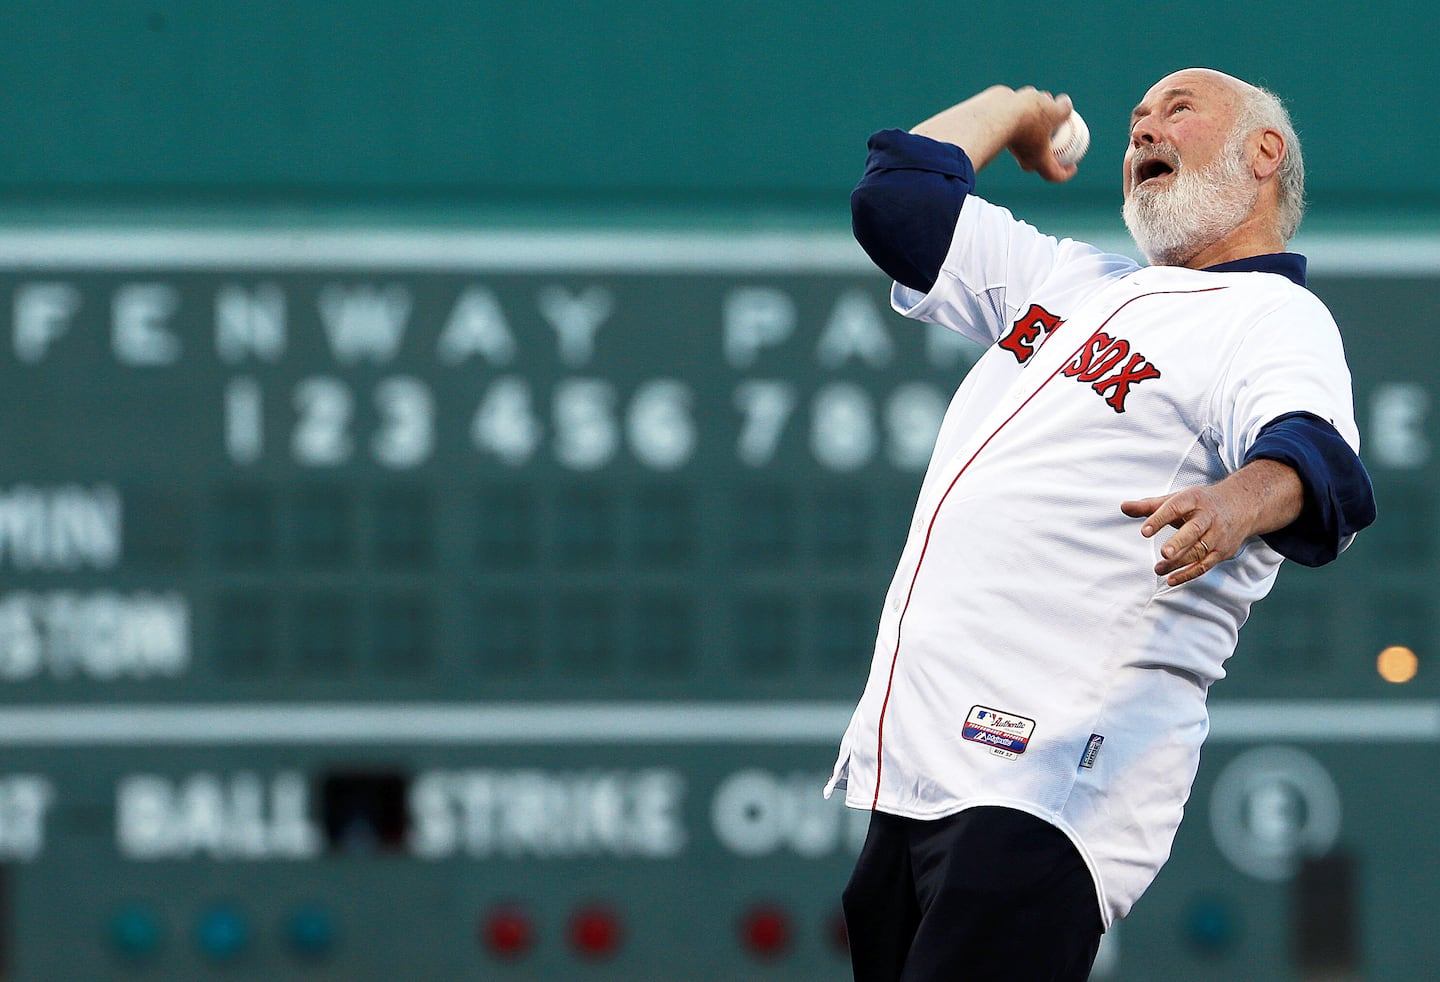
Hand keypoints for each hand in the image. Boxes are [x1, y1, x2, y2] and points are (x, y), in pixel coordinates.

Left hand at [910, 85, 1077, 181]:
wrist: (990, 120)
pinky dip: (992, 122)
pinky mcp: (987, 99)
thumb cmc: (1020, 141)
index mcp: (1048, 106)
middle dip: (1038, 115)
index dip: (1062, 116)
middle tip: (1032, 133)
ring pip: (1015, 104)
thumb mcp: (1039, 161)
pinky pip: (993, 110)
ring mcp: (1008, 95)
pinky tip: (986, 135)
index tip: (1059, 125)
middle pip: (1039, 102)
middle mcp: (1030, 96)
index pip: (1063, 106)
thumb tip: (1069, 177)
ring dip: (1014, 117)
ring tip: (1007, 135)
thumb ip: (1054, 173)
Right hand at [1005, 88, 1078, 182]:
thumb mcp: (1055, 112)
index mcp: (1038, 159)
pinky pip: (1019, 117)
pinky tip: (1031, 93)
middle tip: (1061, 128)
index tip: (1073, 166)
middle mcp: (1023, 153)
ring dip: (1042, 115)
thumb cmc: (1027, 119)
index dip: (1065, 173)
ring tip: (1048, 97)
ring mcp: (1011, 140)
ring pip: (1030, 130)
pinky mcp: (1002, 125)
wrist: (996, 112)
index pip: (1053, 174)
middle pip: (1040, 154)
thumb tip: (1066, 103)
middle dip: (1053, 141)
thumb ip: (1064, 109)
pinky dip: (1027, 106)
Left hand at [1120, 461, 1303, 586]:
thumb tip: (1123, 507)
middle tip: (1165, 553)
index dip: (1159, 519)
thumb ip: (1149, 506)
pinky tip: (1171, 580)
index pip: (1175, 508)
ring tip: (1158, 569)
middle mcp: (1208, 517)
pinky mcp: (1222, 551)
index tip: (1144, 531)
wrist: (1242, 505)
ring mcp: (1217, 535)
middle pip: (1193, 530)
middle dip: (1179, 542)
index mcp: (1194, 500)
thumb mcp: (1176, 499)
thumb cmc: (1200, 503)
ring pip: (1198, 551)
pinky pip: (1205, 565)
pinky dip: (1189, 574)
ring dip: (1179, 562)